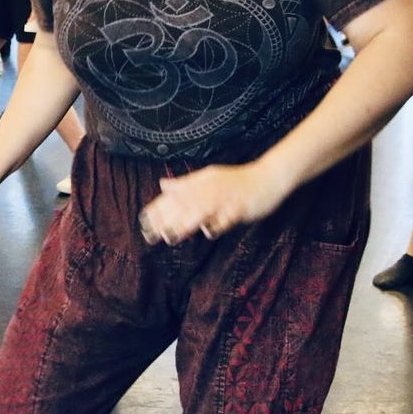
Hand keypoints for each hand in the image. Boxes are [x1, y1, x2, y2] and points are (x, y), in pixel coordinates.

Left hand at [138, 161, 286, 245]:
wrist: (269, 177)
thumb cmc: (237, 181)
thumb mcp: (209, 178)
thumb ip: (185, 184)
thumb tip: (162, 184)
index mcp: (200, 183)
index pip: (174, 195)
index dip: (158, 209)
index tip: (143, 222)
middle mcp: (209, 188)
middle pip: (183, 204)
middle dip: (166, 220)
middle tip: (150, 235)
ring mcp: (225, 197)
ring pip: (202, 210)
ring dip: (186, 223)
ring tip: (171, 237)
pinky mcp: (241, 205)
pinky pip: (229, 215)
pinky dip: (219, 223)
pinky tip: (209, 232)